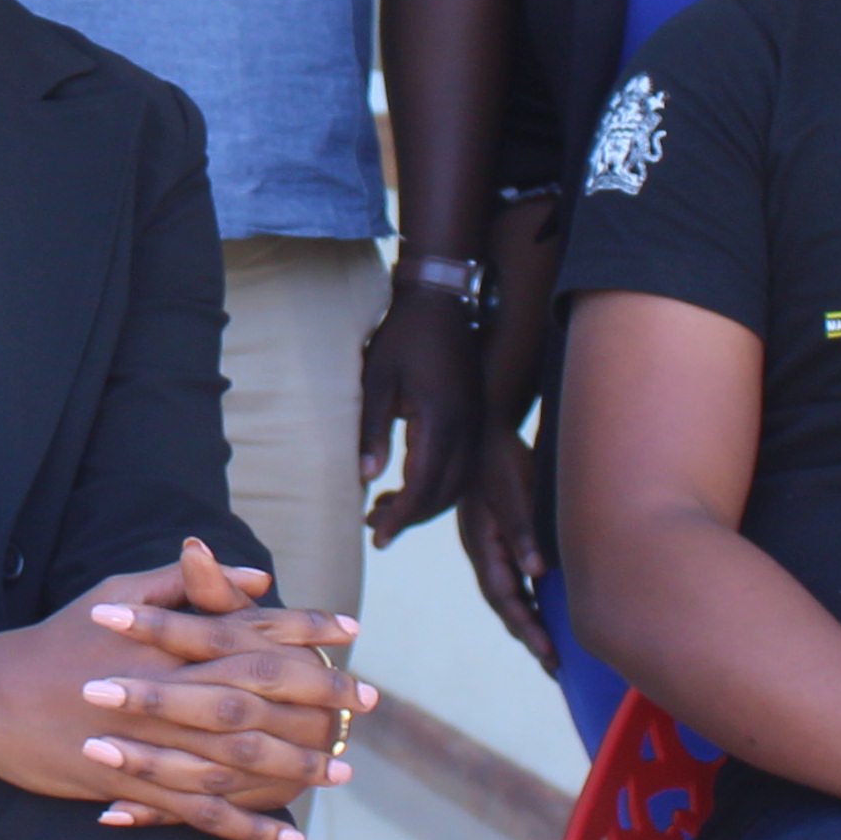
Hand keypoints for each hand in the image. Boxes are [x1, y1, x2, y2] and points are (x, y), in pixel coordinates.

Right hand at [0, 538, 348, 839]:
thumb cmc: (58, 639)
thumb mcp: (118, 592)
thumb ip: (188, 584)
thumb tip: (256, 579)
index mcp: (169, 637)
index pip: (253, 627)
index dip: (307, 629)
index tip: (353, 632)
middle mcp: (167, 684)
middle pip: (261, 692)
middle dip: (320, 697)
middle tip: (367, 705)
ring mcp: (151, 738)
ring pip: (239, 757)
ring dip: (297, 767)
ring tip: (341, 773)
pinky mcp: (132, 783)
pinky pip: (201, 812)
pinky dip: (248, 829)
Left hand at [356, 287, 485, 545]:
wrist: (440, 302)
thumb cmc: (402, 337)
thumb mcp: (377, 380)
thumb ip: (372, 430)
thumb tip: (364, 477)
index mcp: (442, 420)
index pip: (423, 484)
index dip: (401, 516)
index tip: (379, 538)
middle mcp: (467, 428)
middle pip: (445, 492)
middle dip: (412, 518)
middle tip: (378, 532)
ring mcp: (476, 424)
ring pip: (458, 484)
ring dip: (428, 506)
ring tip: (390, 516)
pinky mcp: (476, 419)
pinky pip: (463, 467)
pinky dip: (440, 487)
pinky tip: (413, 489)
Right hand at [448, 436, 553, 668]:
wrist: (484, 430)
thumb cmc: (501, 459)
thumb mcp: (512, 493)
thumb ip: (522, 533)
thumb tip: (538, 573)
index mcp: (484, 547)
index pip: (507, 599)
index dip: (529, 629)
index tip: (551, 656)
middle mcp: (485, 553)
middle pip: (507, 606)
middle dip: (530, 638)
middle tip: (557, 669)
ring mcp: (492, 548)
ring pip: (510, 596)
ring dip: (529, 624)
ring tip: (553, 653)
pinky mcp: (501, 539)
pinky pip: (515, 579)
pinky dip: (530, 601)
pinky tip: (546, 610)